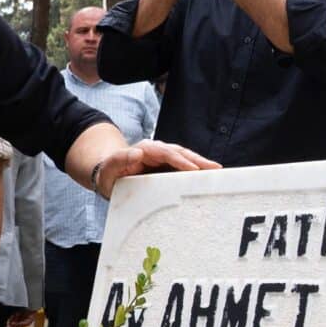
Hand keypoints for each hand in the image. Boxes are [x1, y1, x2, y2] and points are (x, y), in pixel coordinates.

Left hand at [93, 138, 219, 199]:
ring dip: (201, 164)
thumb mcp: (109, 168)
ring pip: (185, 158)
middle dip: (198, 161)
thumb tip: (137, 152)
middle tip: (215, 168)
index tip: (193, 169)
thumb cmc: (108, 172)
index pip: (167, 153)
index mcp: (145, 149)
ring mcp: (163, 158)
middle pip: (181, 153)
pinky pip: (183, 167)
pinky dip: (196, 171)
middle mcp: (157, 151)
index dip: (180, 161)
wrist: (108, 174)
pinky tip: (207, 176)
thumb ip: (120, 160)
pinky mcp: (166, 166)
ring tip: (217, 171)